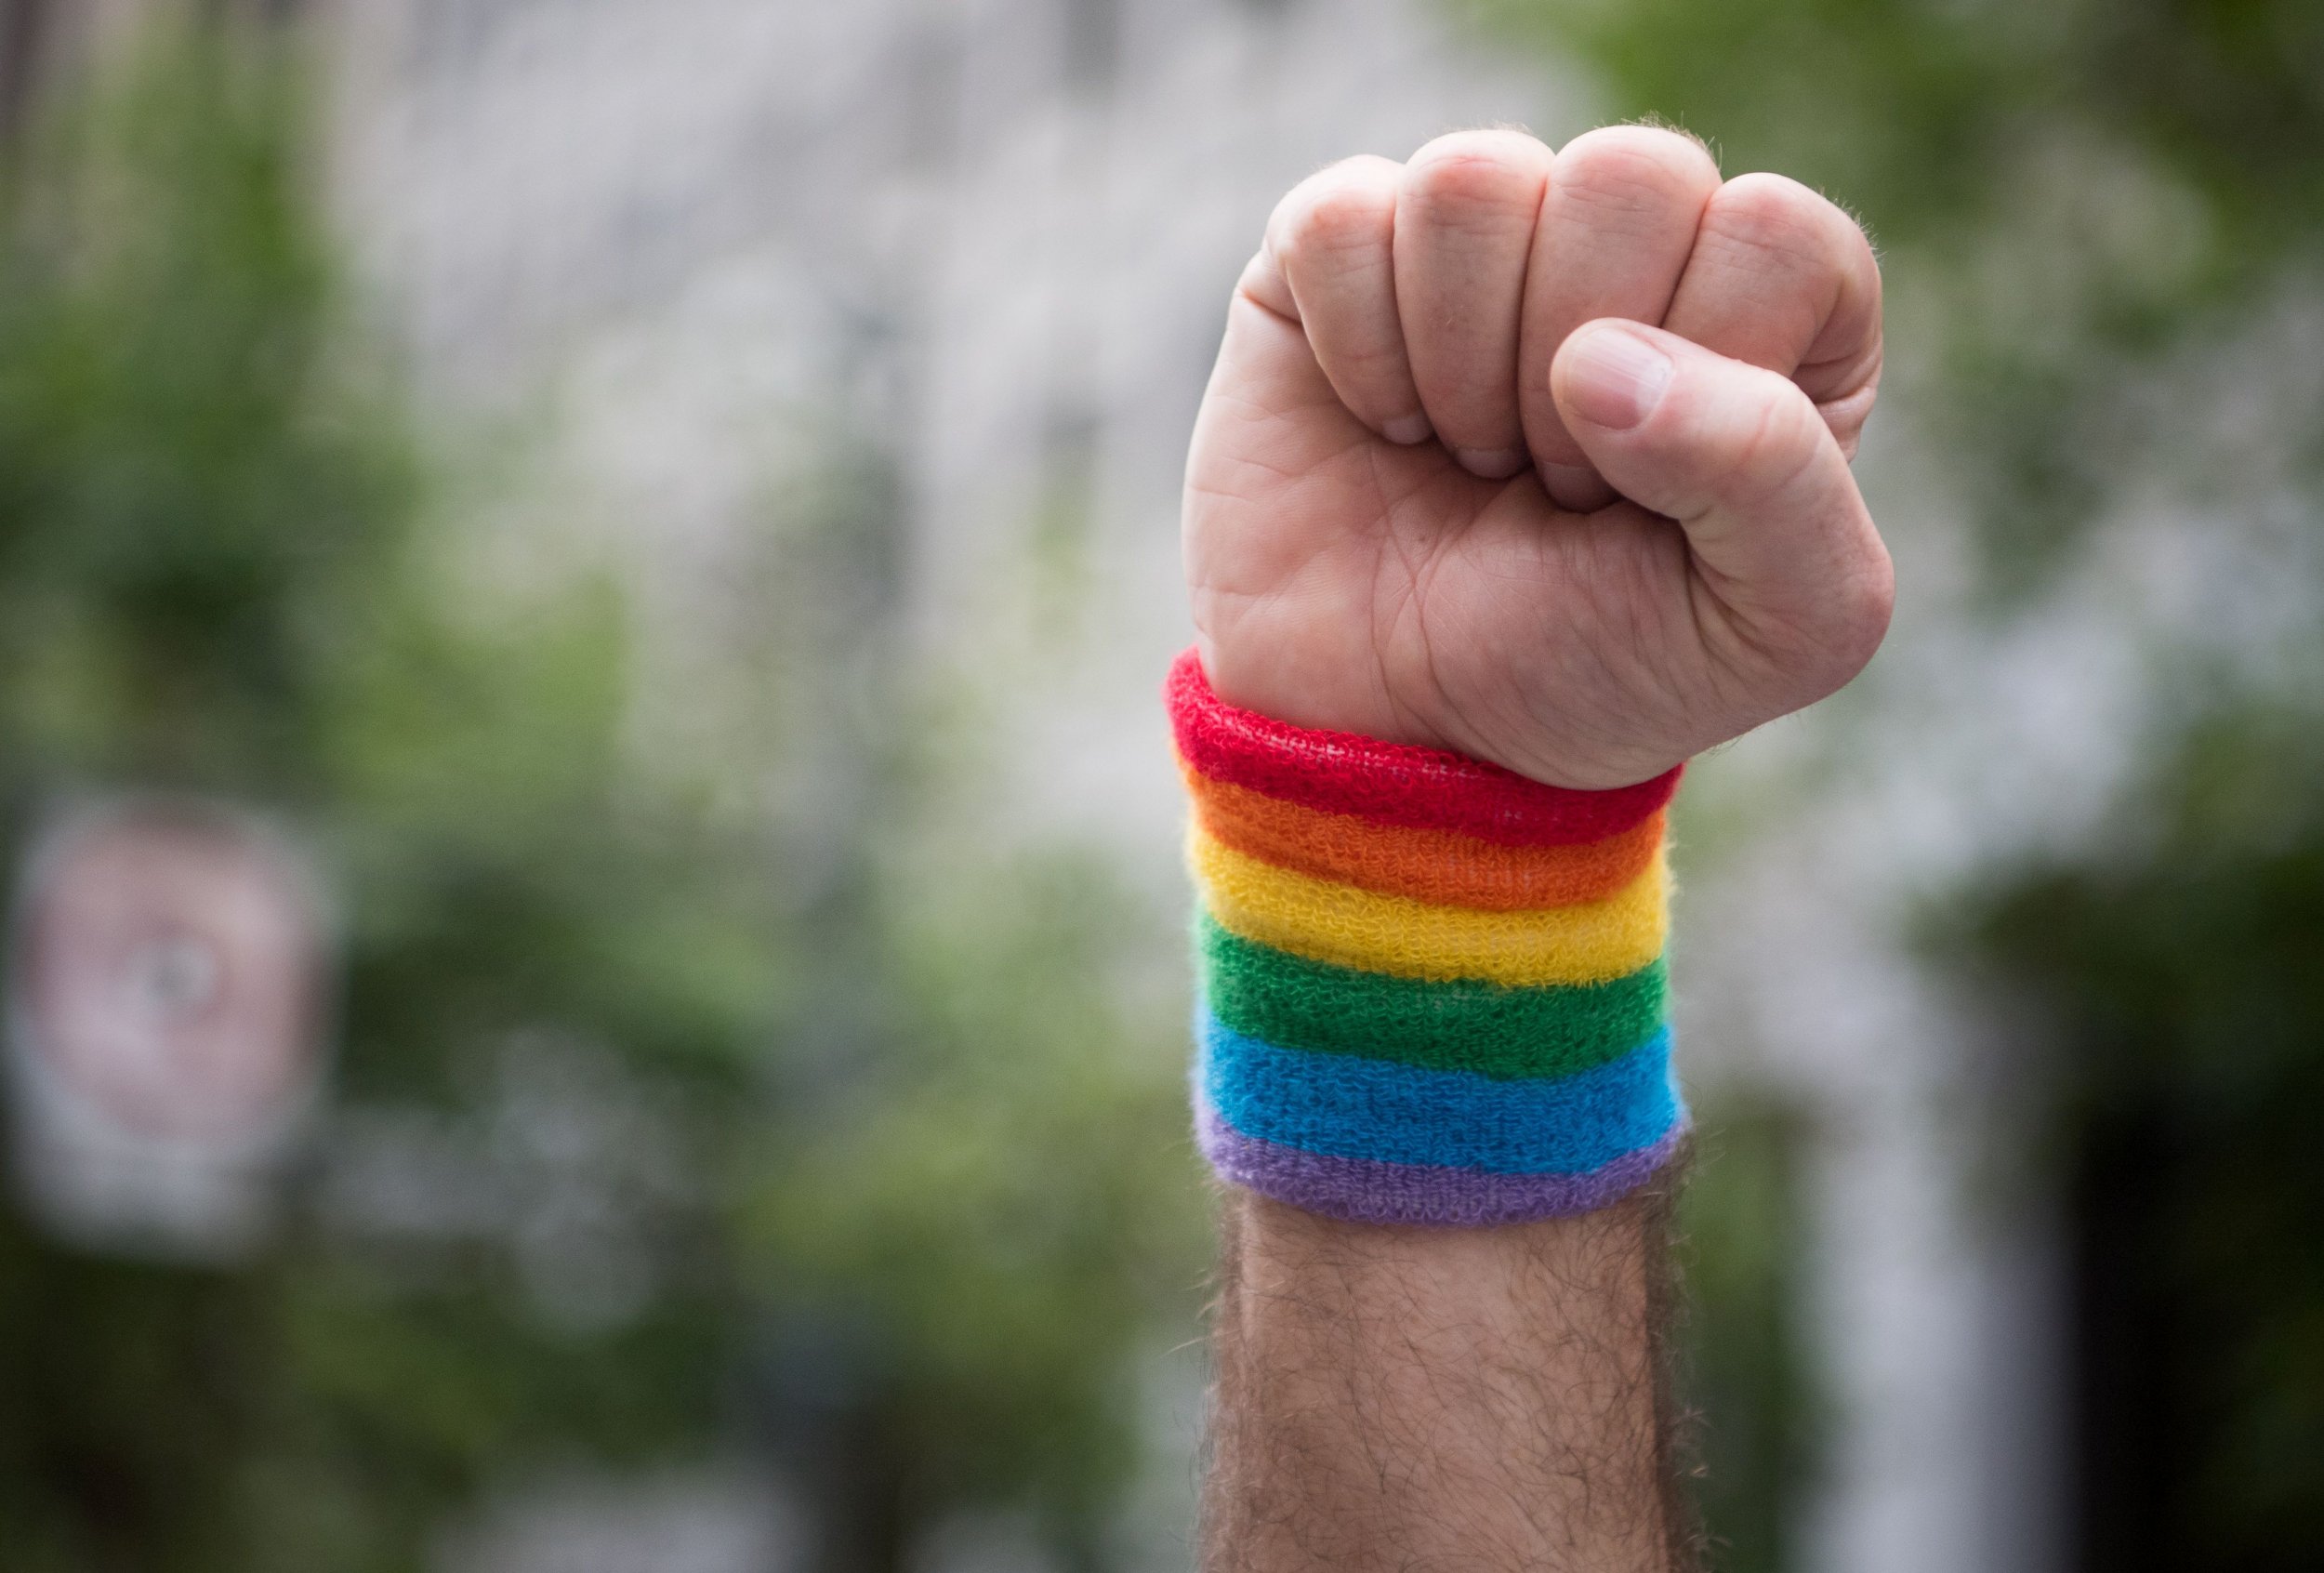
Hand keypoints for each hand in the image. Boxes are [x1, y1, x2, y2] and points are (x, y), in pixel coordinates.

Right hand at [1183, 126, 1891, 787]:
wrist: (1396, 738)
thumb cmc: (1597, 674)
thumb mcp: (1774, 628)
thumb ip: (1778, 481)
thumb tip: (1602, 358)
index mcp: (1779, 310)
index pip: (1774, 234)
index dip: (1704, 375)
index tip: (1648, 497)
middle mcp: (1640, 241)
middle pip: (1630, 174)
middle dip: (1572, 369)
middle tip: (1553, 482)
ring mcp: (1486, 235)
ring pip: (1475, 178)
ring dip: (1459, 364)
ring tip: (1469, 454)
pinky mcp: (1341, 250)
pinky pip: (1342, 219)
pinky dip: (1354, 349)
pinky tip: (1380, 422)